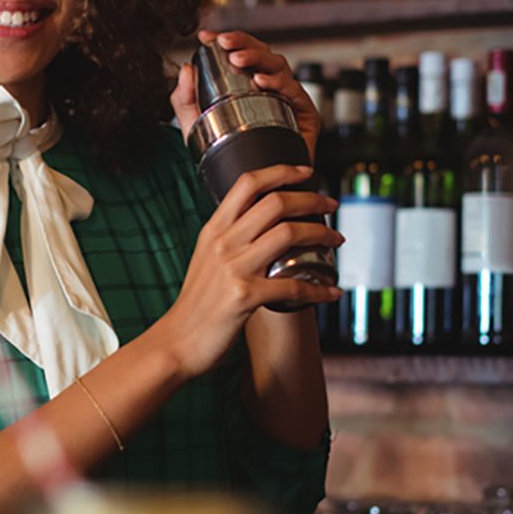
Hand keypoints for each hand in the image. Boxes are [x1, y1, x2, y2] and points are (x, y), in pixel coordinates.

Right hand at [153, 162, 342, 381]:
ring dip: (321, 233)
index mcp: (213, 230)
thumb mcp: (204, 259)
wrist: (176, 342)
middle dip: (312, 199)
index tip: (306, 173)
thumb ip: (228, 240)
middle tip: (330, 203)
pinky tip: (331, 292)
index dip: (281, 171)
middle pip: (276, 202)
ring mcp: (233, 268)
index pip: (248, 183)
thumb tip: (260, 228)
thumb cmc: (195, 305)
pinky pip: (292, 286)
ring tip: (336, 239)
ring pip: (288, 234)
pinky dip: (318, 289)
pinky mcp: (245, 296)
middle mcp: (223, 243)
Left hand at [171, 30, 321, 164]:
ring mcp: (288, 99)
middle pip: (262, 53)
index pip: (240, 54)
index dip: (228, 40)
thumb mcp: (193, 124)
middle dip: (244, 44)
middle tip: (225, 44)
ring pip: (279, 66)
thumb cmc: (223, 154)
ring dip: (259, 58)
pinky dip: (279, 83)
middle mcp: (270, 87)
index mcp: (247, 83)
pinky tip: (262, 82)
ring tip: (239, 60)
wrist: (251, 188)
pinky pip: (296, 91)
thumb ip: (184, 98)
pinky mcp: (305, 114)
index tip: (207, 37)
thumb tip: (186, 68)